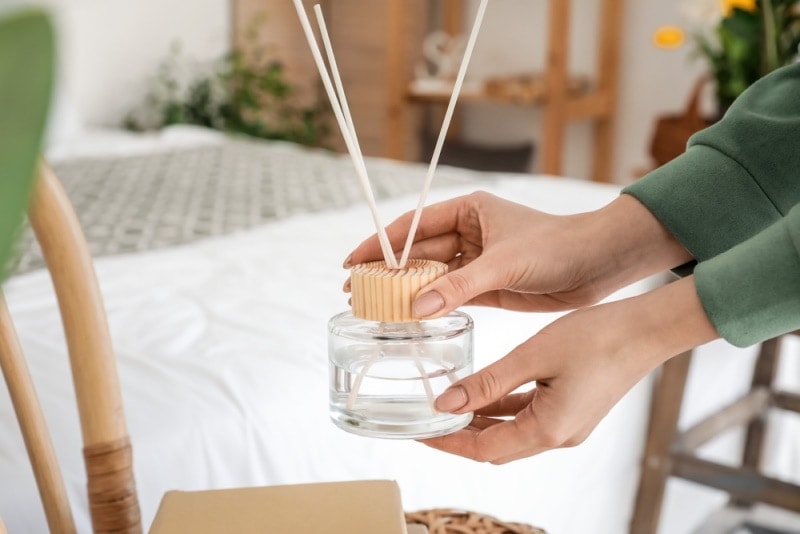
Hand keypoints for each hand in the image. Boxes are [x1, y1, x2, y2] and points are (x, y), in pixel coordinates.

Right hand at [345, 191, 691, 317]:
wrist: (598, 264)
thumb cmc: (557, 247)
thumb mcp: (503, 264)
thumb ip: (458, 286)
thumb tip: (415, 307)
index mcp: (468, 211)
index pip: (412, 226)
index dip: (379, 244)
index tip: (352, 262)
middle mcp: (468, 233)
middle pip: (416, 253)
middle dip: (387, 272)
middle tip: (355, 293)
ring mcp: (477, 261)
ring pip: (430, 277)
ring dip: (405, 292)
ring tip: (375, 308)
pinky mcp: (488, 286)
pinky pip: (449, 295)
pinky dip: (430, 306)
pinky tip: (410, 317)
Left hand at [420, 276, 718, 462]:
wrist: (646, 330)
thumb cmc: (596, 338)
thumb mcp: (533, 355)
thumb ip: (488, 383)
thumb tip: (446, 403)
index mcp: (549, 430)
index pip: (484, 448)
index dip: (448, 442)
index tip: (420, 431)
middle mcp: (559, 437)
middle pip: (495, 447)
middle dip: (460, 436)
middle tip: (428, 418)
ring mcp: (568, 427)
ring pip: (511, 434)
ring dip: (480, 422)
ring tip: (449, 404)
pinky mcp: (573, 412)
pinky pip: (528, 419)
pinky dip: (503, 410)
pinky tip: (484, 393)